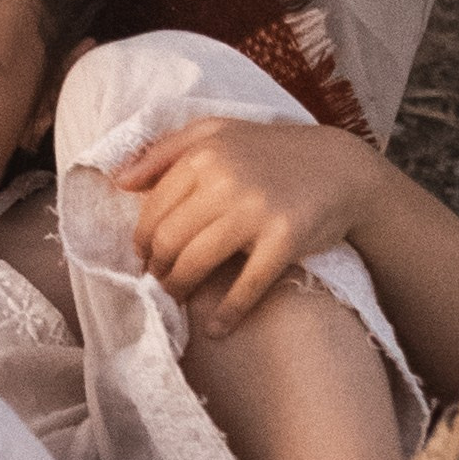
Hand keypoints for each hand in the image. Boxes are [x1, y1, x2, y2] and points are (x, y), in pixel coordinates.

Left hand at [114, 117, 379, 325]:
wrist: (341, 166)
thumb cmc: (270, 151)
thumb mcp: (216, 131)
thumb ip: (164, 150)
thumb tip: (118, 180)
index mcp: (203, 153)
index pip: (153, 209)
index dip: (143, 239)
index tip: (145, 256)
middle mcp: (226, 180)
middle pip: (169, 239)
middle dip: (157, 267)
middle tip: (159, 280)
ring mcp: (256, 210)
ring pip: (196, 262)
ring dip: (179, 288)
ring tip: (176, 297)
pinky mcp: (285, 239)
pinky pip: (246, 285)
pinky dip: (228, 313)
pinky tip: (218, 328)